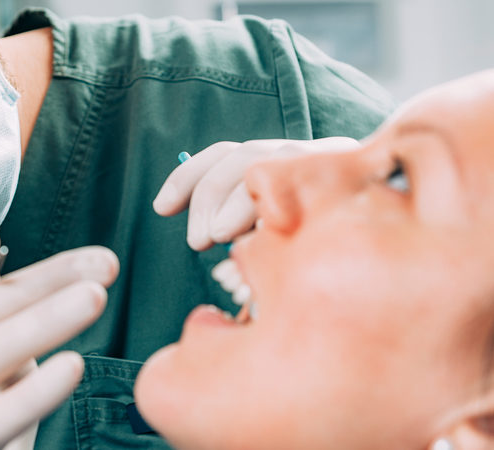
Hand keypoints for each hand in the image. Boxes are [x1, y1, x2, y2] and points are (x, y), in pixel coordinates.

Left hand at [152, 137, 359, 249]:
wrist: (406, 223)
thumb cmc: (329, 241)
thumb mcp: (277, 235)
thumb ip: (246, 231)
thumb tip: (209, 246)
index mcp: (273, 162)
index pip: (222, 156)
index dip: (187, 177)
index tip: (161, 207)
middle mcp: (296, 154)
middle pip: (239, 158)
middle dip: (208, 197)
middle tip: (197, 241)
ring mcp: (325, 160)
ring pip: (268, 165)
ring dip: (236, 202)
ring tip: (219, 238)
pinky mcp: (351, 173)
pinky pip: (307, 180)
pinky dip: (277, 205)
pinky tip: (269, 233)